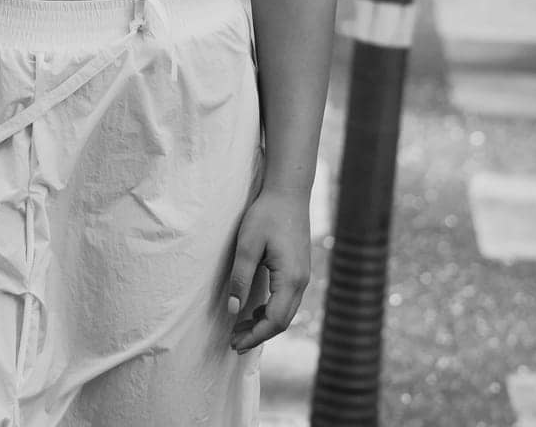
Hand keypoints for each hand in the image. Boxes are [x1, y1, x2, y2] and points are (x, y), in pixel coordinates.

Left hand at [227, 189, 310, 353]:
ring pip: (286, 312)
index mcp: (290, 279)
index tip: (235, 343)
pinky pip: (287, 300)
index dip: (255, 335)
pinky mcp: (299, 270)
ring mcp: (303, 276)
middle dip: (258, 334)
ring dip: (265, 324)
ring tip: (240, 328)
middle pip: (282, 321)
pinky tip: (255, 309)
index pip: (274, 320)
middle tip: (234, 342)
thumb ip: (240, 278)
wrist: (289, 192)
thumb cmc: (266, 214)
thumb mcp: (247, 244)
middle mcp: (301, 282)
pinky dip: (271, 311)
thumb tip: (232, 310)